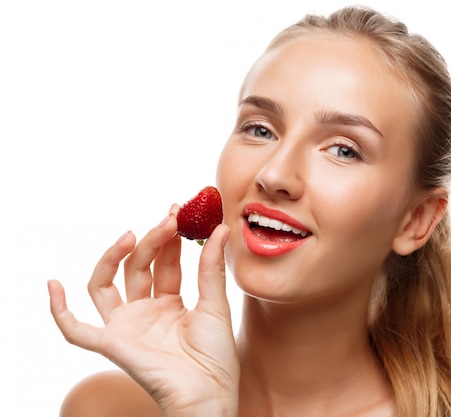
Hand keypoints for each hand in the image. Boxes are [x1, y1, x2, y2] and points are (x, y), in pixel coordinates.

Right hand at [48, 208, 238, 415]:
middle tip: (168, 219)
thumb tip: (220, 229)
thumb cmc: (216, 356)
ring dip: (114, 258)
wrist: (210, 393)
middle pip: (138, 267)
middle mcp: (145, 311)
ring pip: (106, 285)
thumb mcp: (215, 304)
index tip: (178, 212)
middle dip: (152, 241)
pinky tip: (53, 284)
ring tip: (131, 235)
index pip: (165, 262)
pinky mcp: (112, 344)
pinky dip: (59, 310)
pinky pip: (76, 330)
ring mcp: (127, 327)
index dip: (170, 238)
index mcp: (170, 303)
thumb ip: (211, 268)